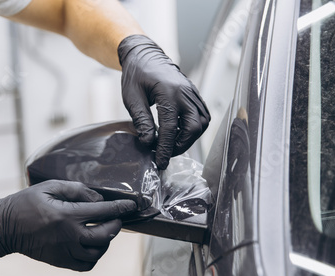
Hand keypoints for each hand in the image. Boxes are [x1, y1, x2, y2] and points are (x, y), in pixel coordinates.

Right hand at [0, 180, 136, 270]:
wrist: (5, 227)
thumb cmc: (26, 203)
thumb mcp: (49, 187)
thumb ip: (76, 190)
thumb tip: (98, 198)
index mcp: (67, 215)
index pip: (103, 211)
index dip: (121, 207)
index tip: (131, 205)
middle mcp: (69, 235)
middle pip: (105, 235)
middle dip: (116, 224)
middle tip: (117, 217)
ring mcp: (65, 251)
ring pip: (97, 252)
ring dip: (106, 240)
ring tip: (104, 230)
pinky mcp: (60, 261)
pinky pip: (86, 264)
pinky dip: (95, 256)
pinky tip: (92, 244)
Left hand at [118, 35, 209, 168]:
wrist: (145, 56)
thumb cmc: (136, 75)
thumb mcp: (132, 98)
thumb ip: (141, 120)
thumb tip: (148, 142)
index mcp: (168, 92)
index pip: (170, 127)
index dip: (165, 148)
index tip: (159, 161)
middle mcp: (185, 93)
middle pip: (194, 127)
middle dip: (181, 145)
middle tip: (165, 153)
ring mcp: (192, 93)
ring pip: (201, 123)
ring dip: (188, 138)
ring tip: (170, 144)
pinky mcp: (194, 96)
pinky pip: (202, 116)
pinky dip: (193, 129)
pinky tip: (178, 133)